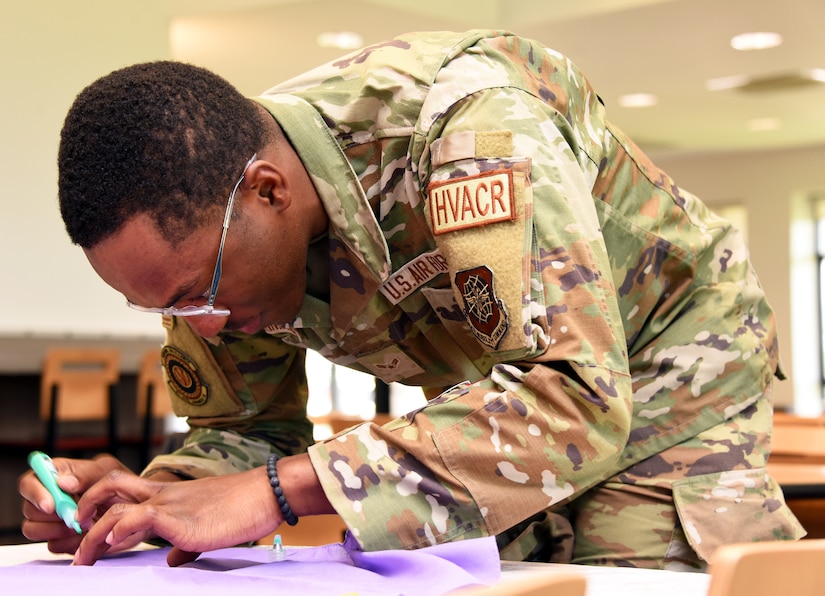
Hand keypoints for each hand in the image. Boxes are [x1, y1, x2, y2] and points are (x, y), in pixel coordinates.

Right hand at [18, 454, 130, 553]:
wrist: (128, 504)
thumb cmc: (114, 482)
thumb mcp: (105, 470)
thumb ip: (85, 474)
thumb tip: (63, 483)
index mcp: (53, 476)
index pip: (28, 483)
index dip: (35, 494)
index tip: (51, 504)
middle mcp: (46, 498)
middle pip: (29, 510)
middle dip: (50, 515)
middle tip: (73, 517)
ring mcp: (49, 520)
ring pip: (33, 530)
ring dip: (56, 529)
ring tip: (82, 524)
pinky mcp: (57, 538)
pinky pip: (52, 545)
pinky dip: (68, 542)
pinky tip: (84, 534)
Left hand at [72, 466, 279, 565]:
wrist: (265, 493)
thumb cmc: (244, 509)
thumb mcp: (208, 528)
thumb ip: (185, 543)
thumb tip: (172, 560)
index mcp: (169, 497)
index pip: (124, 495)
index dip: (101, 510)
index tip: (89, 536)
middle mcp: (163, 496)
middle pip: (109, 489)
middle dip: (83, 511)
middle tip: (73, 541)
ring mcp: (169, 504)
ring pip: (114, 508)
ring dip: (90, 535)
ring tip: (81, 558)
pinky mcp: (178, 517)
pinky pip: (137, 518)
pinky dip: (119, 532)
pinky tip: (112, 545)